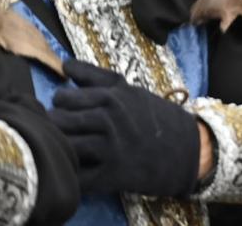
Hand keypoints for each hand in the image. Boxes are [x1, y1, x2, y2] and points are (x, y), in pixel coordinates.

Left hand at [48, 59, 199, 197]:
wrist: (185, 151)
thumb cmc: (153, 118)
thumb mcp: (130, 91)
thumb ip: (96, 77)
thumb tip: (64, 64)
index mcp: (113, 95)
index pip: (63, 96)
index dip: (60, 104)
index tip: (68, 109)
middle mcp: (110, 117)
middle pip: (57, 119)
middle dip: (55, 125)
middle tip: (66, 131)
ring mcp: (109, 147)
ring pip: (63, 145)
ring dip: (59, 148)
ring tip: (69, 147)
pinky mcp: (110, 175)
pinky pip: (75, 176)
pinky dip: (71, 174)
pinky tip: (77, 168)